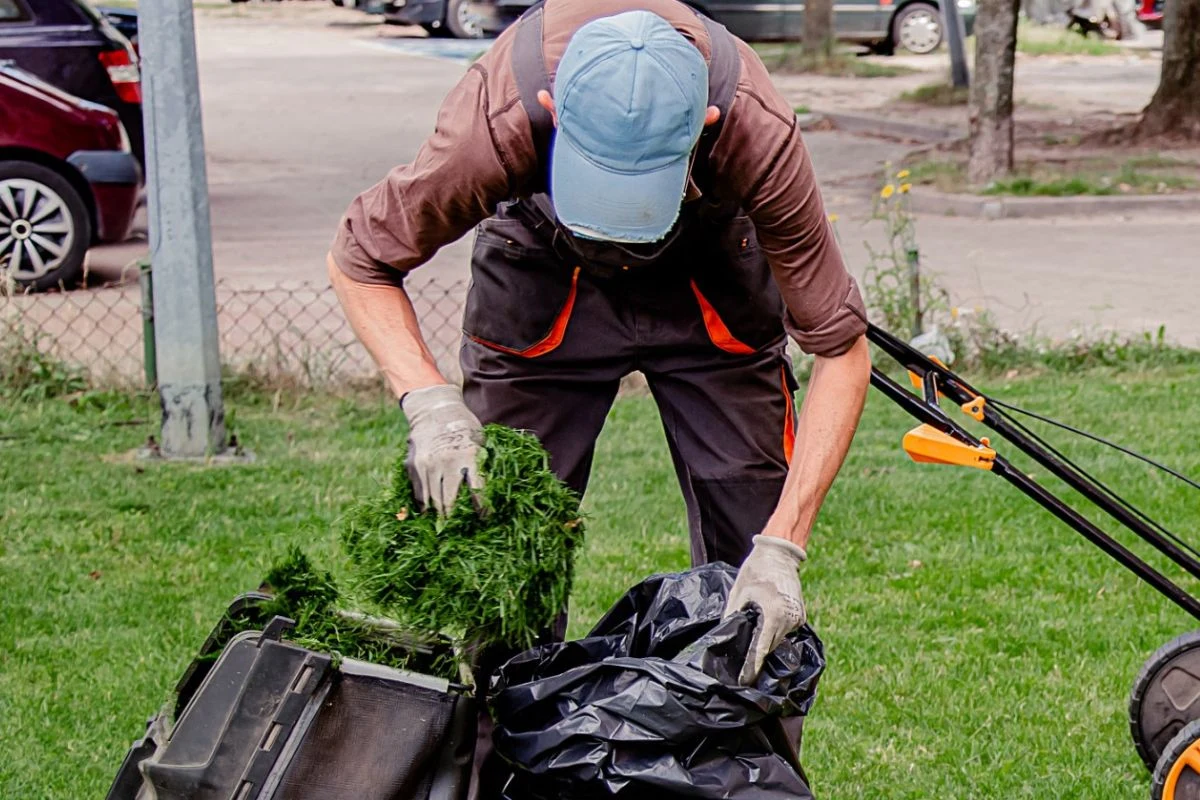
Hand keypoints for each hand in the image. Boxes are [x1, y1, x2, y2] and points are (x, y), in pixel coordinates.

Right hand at [400, 385, 484, 515]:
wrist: (434, 408)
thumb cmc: (464, 426)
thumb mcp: (480, 440)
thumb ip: (482, 464)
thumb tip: (492, 492)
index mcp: (469, 455)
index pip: (477, 490)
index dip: (482, 508)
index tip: (486, 518)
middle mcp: (446, 462)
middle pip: (450, 501)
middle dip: (455, 517)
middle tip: (461, 528)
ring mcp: (427, 465)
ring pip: (433, 501)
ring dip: (440, 515)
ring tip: (446, 526)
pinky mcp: (413, 466)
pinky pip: (419, 494)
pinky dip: (425, 506)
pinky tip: (431, 513)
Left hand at [724, 535, 807, 685]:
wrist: (780, 553)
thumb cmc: (755, 570)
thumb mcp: (738, 593)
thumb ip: (732, 617)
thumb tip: (724, 636)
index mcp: (773, 614)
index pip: (761, 648)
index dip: (752, 667)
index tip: (744, 681)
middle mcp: (789, 619)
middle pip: (771, 647)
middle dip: (758, 659)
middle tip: (743, 672)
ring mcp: (798, 618)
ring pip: (778, 640)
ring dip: (766, 644)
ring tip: (751, 653)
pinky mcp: (801, 615)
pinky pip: (785, 632)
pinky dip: (775, 634)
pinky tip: (764, 634)